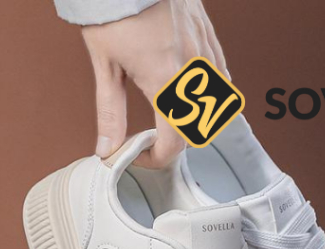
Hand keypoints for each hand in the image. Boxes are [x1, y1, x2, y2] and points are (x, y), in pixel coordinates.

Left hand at [82, 0, 228, 168]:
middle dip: (174, 140)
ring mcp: (203, 49)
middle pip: (196, 127)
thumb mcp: (105, 66)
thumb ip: (110, 112)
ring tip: (168, 113)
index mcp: (165, 81)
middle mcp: (192, 68)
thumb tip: (108, 148)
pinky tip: (190, 88)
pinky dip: (208, 89)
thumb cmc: (115, 9)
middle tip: (150, 137)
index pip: (174, 142)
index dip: (156, 159)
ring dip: (194, 116)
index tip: (140, 155)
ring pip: (214, 101)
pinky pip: (219, 71)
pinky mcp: (207, 33)